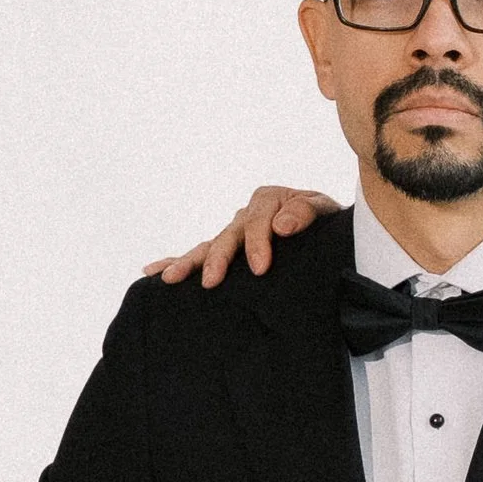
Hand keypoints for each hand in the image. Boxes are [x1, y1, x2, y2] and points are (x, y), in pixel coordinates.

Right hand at [144, 185, 344, 288]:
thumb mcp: (323, 210)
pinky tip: (154, 272)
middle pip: (228, 235)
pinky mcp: (230, 250)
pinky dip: (178, 261)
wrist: (328, 234)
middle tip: (212, 281)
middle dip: (218, 258)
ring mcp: (235, 233)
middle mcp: (247, 215)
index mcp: (268, 200)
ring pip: (209, 246)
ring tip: (171, 278)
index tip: (260, 268)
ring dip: (189, 262)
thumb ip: (304, 212)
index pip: (257, 220)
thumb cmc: (326, 222)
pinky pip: (201, 254)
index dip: (257, 243)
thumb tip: (280, 226)